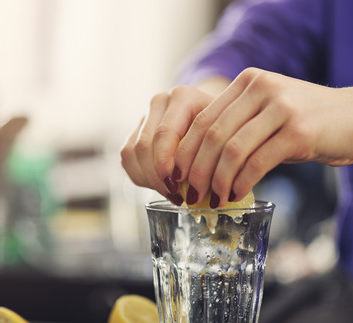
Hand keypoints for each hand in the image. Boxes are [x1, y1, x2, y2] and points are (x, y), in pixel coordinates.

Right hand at [120, 84, 219, 204]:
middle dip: (157, 176)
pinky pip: (127, 158)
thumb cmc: (222, 129)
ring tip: (170, 193)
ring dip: (149, 179)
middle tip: (175, 195)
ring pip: (132, 152)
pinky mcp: (135, 131)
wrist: (212, 116)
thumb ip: (214, 156)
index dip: (165, 164)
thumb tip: (197, 190)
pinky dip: (141, 176)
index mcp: (183, 97)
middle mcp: (160, 101)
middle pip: (144, 145)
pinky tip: (160, 186)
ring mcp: (145, 115)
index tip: (176, 187)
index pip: (164, 133)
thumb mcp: (225, 137)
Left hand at [174, 67, 352, 206]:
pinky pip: (257, 162)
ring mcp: (281, 108)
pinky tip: (236, 195)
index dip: (184, 152)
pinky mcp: (299, 132)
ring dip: (217, 181)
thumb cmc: (313, 122)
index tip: (177, 177)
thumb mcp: (271, 114)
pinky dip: (241, 183)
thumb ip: (239, 129)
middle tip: (191, 195)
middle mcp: (261, 89)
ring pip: (231, 150)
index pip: (202, 118)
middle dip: (196, 170)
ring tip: (212, 200)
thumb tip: (200, 168)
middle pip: (211, 135)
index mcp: (248, 82)